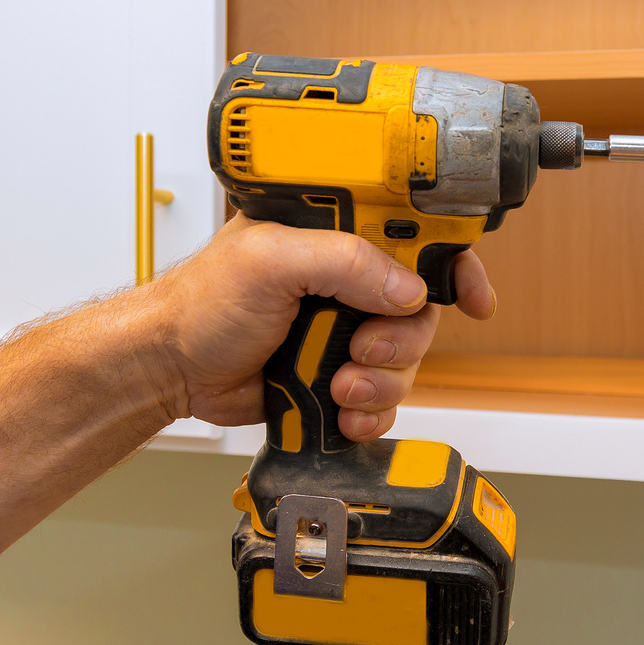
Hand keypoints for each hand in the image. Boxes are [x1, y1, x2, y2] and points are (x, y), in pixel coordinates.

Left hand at [133, 215, 495, 440]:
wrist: (170, 368)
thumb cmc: (201, 302)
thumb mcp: (271, 261)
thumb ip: (344, 263)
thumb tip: (408, 289)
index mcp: (335, 233)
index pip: (415, 234)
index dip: (453, 263)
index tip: (473, 297)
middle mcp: (346, 277)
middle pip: (420, 308)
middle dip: (403, 339)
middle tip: (364, 350)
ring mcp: (343, 327)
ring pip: (407, 358)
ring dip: (383, 381)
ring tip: (339, 387)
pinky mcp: (335, 372)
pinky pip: (383, 396)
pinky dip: (372, 410)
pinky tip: (343, 411)